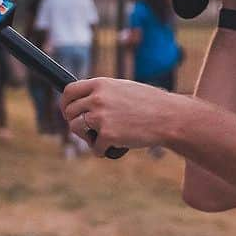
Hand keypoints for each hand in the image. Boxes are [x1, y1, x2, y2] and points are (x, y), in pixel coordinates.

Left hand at [60, 77, 178, 153]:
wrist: (170, 117)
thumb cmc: (150, 103)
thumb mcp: (122, 88)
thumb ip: (102, 92)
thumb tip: (83, 101)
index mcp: (99, 84)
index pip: (69, 91)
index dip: (65, 103)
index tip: (67, 112)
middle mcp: (97, 98)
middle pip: (70, 112)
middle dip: (75, 122)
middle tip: (86, 130)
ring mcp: (100, 117)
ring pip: (76, 129)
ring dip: (85, 137)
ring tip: (98, 139)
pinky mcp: (107, 135)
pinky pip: (95, 147)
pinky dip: (101, 151)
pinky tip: (110, 149)